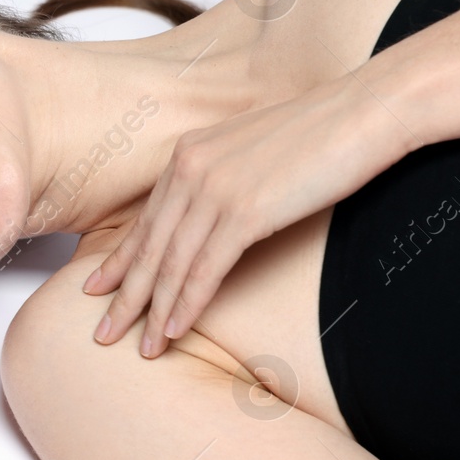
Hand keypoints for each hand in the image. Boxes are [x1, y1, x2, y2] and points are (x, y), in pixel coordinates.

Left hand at [81, 77, 406, 357]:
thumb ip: (221, 181)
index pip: (145, 221)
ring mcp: (213, 191)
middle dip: (123, 297)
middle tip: (103, 334)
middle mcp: (189, 171)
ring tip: (141, 349)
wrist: (365, 111)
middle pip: (146, 247)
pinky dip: (186, 305)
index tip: (95, 289)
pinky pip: (204, 270)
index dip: (117, 260)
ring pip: (170, 265)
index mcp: (186, 155)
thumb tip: (211, 218)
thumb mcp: (250, 154)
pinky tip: (173, 331)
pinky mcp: (244, 212)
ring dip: (153, 313)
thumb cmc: (318, 134)